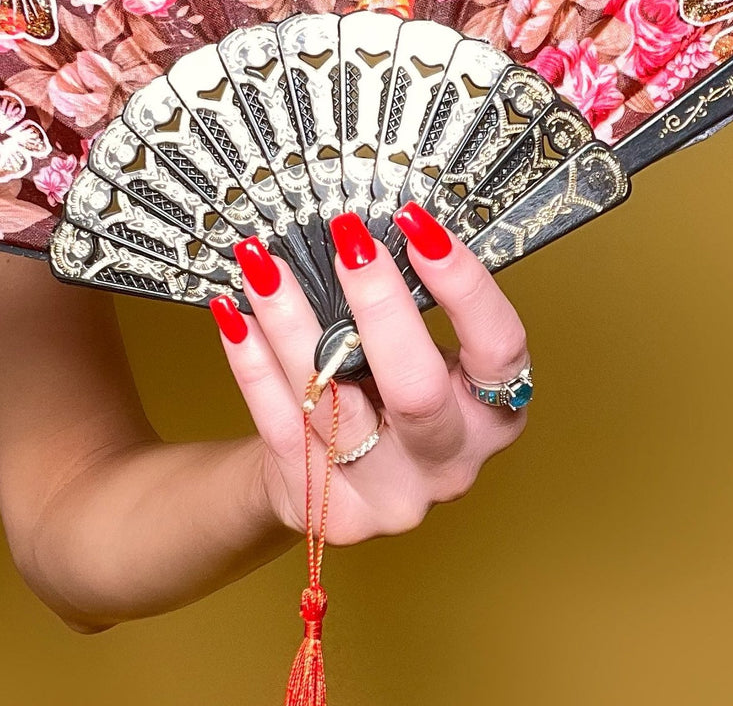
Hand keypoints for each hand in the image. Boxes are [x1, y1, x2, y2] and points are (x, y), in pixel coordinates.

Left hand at [210, 202, 528, 544]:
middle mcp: (450, 462)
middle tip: (345, 239)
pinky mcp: (326, 508)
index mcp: (494, 415)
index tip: (417, 225)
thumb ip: (414, 313)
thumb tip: (369, 231)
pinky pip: (281, 425)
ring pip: (333, 403)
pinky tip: (234, 316)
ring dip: (293, 323)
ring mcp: (388, 493)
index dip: (464, 286)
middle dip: (379, 304)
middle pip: (417, 390)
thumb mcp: (429, 358)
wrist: (339, 480)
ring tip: (263, 264)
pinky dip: (252, 364)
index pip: (498, 348)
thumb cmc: (392, 397)